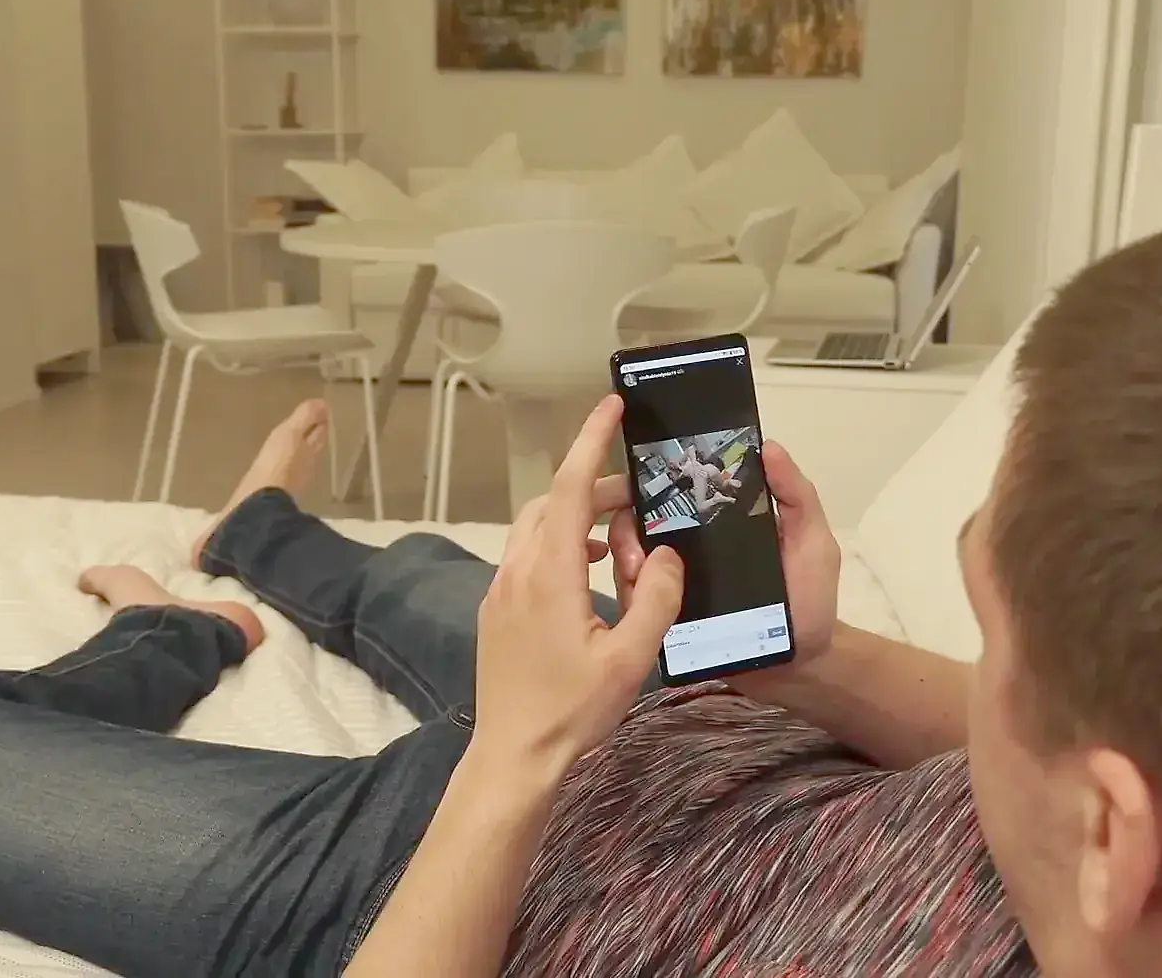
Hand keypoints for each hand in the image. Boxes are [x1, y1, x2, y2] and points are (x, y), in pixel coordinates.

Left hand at [474, 396, 685, 775]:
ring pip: (536, 528)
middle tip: (639, 498)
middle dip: (595, 488)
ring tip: (620, 539)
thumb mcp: (632, 657)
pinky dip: (559, 544)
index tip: (611, 407)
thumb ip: (655, 598)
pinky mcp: (495, 610)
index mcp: (550, 574)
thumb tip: (666, 554)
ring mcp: (500, 590)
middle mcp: (518, 571)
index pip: (570, 488)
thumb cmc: (572, 710)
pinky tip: (588, 573)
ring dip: (577, 517)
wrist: (514, 754)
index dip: (591, 441)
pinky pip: (526, 555)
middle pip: (554, 502)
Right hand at [605, 440, 839, 689]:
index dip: (648, 481)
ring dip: (625, 556)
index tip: (636, 474)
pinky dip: (631, 595)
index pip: (672, 494)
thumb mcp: (811, 541)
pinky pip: (638, 606)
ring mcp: (675, 588)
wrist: (803, 666)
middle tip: (631, 534)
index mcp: (715, 525)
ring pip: (630, 562)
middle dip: (623, 522)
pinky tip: (637, 593)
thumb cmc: (810, 597)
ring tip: (636, 566)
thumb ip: (796, 496)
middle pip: (638, 525)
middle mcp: (687, 552)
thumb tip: (767, 446)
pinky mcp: (669, 623)